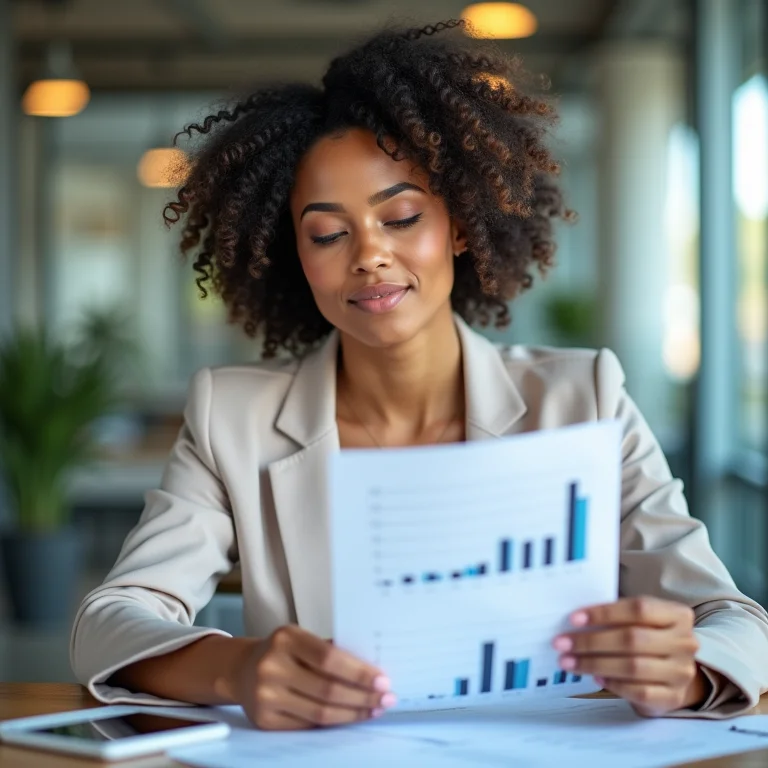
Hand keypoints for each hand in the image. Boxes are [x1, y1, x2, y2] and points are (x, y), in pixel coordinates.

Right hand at [229, 625, 395, 729]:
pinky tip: (350, 717)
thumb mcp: (303, 639)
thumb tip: (373, 670)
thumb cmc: (283, 651)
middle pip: (327, 689)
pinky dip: (333, 723)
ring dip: (353, 713)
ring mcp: (265, 695)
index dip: (358, 672)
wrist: (242, 669)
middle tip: (386, 698)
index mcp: (286, 638)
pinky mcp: (264, 720)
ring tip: (374, 709)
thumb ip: (331, 650)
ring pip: (320, 713)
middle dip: (362, 696)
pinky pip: (307, 726)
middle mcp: (272, 666)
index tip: (383, 680)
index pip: (329, 658)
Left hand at [552, 596, 708, 715]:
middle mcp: (684, 642)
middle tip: (561, 644)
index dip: (604, 613)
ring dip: (594, 664)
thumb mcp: (641, 621)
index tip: (573, 619)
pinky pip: (639, 691)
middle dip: (591, 641)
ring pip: (633, 667)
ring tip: (568, 662)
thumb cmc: (649, 638)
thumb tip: (576, 620)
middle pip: (632, 639)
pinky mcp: (674, 697)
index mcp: (677, 615)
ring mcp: (681, 672)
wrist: (675, 673)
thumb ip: (617, 617)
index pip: (638, 609)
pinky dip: (613, 684)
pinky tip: (596, 678)